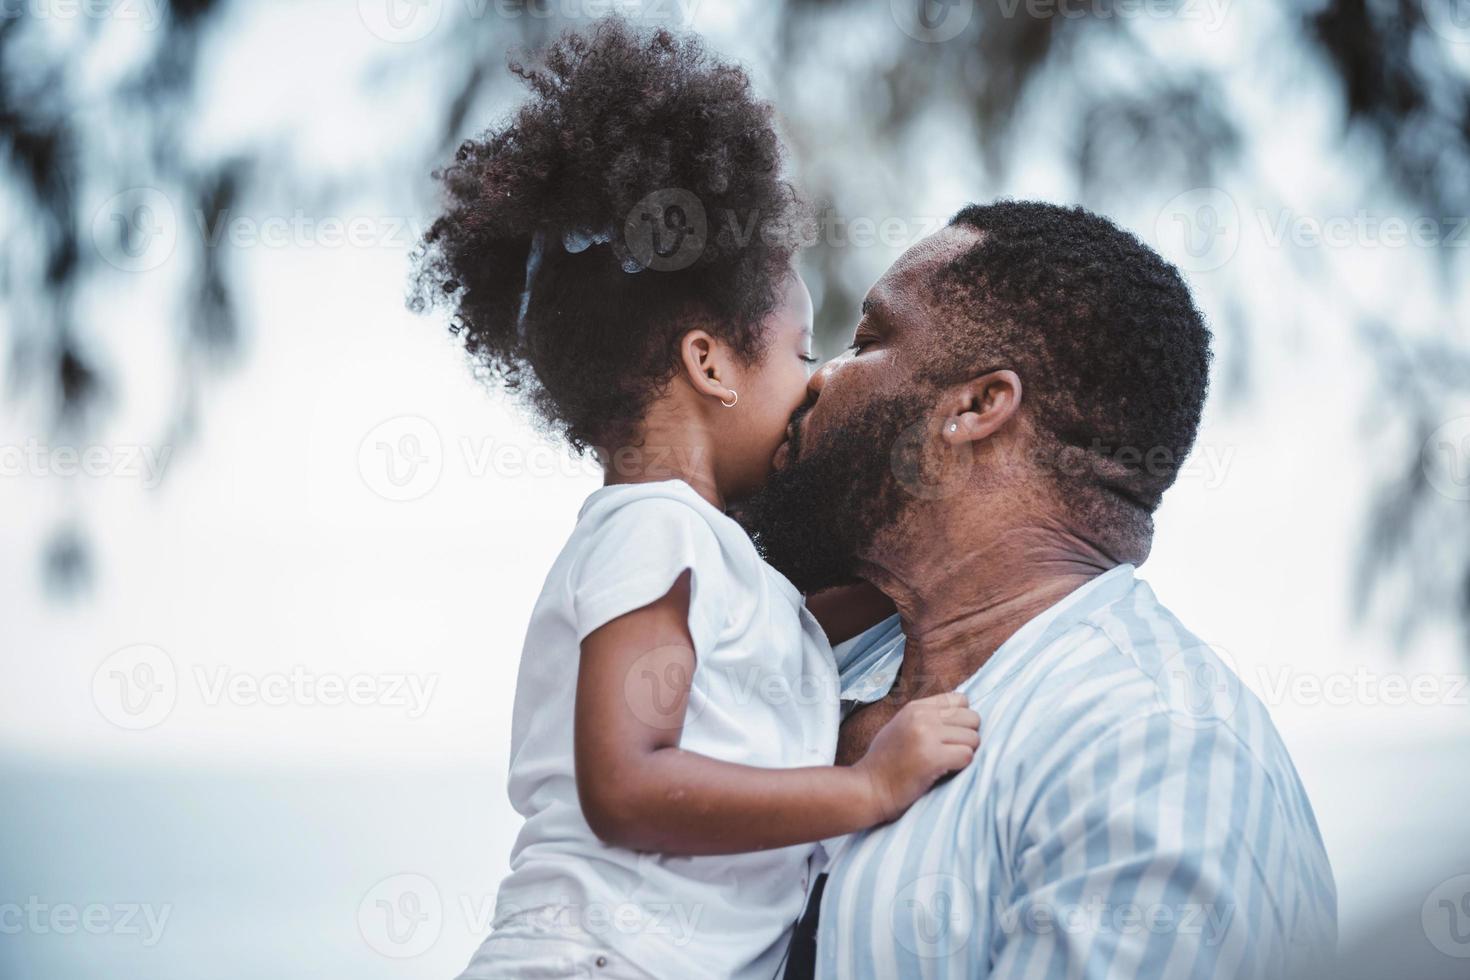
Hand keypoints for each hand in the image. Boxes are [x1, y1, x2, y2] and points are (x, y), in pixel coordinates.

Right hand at [854, 692, 980, 822]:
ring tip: (945, 763)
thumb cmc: (886, 763)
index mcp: (915, 707)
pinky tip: (943, 772)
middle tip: (951, 752)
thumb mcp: (902, 727)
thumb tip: (962, 714)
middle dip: (967, 737)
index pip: (960, 699)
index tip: (951, 735)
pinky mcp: (932, 757)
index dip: (962, 719)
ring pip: (973, 738)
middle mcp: (922, 716)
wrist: (868, 788)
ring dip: (965, 753)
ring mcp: (927, 735)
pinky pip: (967, 756)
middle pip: (972, 718)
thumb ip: (927, 718)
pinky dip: (961, 767)